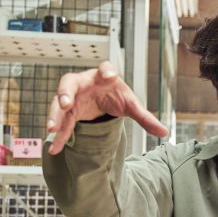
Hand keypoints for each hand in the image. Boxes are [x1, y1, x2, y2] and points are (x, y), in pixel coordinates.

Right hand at [46, 61, 168, 154]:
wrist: (102, 98)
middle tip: (65, 103)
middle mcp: (84, 83)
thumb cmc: (115, 95)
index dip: (107, 70)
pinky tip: (54, 148)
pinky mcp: (68, 112)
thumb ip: (145, 117)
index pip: (105, 68)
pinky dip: (58, 135)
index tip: (110, 74)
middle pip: (70, 82)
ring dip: (55, 115)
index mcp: (104, 77)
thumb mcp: (131, 105)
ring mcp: (73, 96)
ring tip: (52, 129)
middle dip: (66, 92)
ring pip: (59, 103)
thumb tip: (164, 133)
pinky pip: (61, 122)